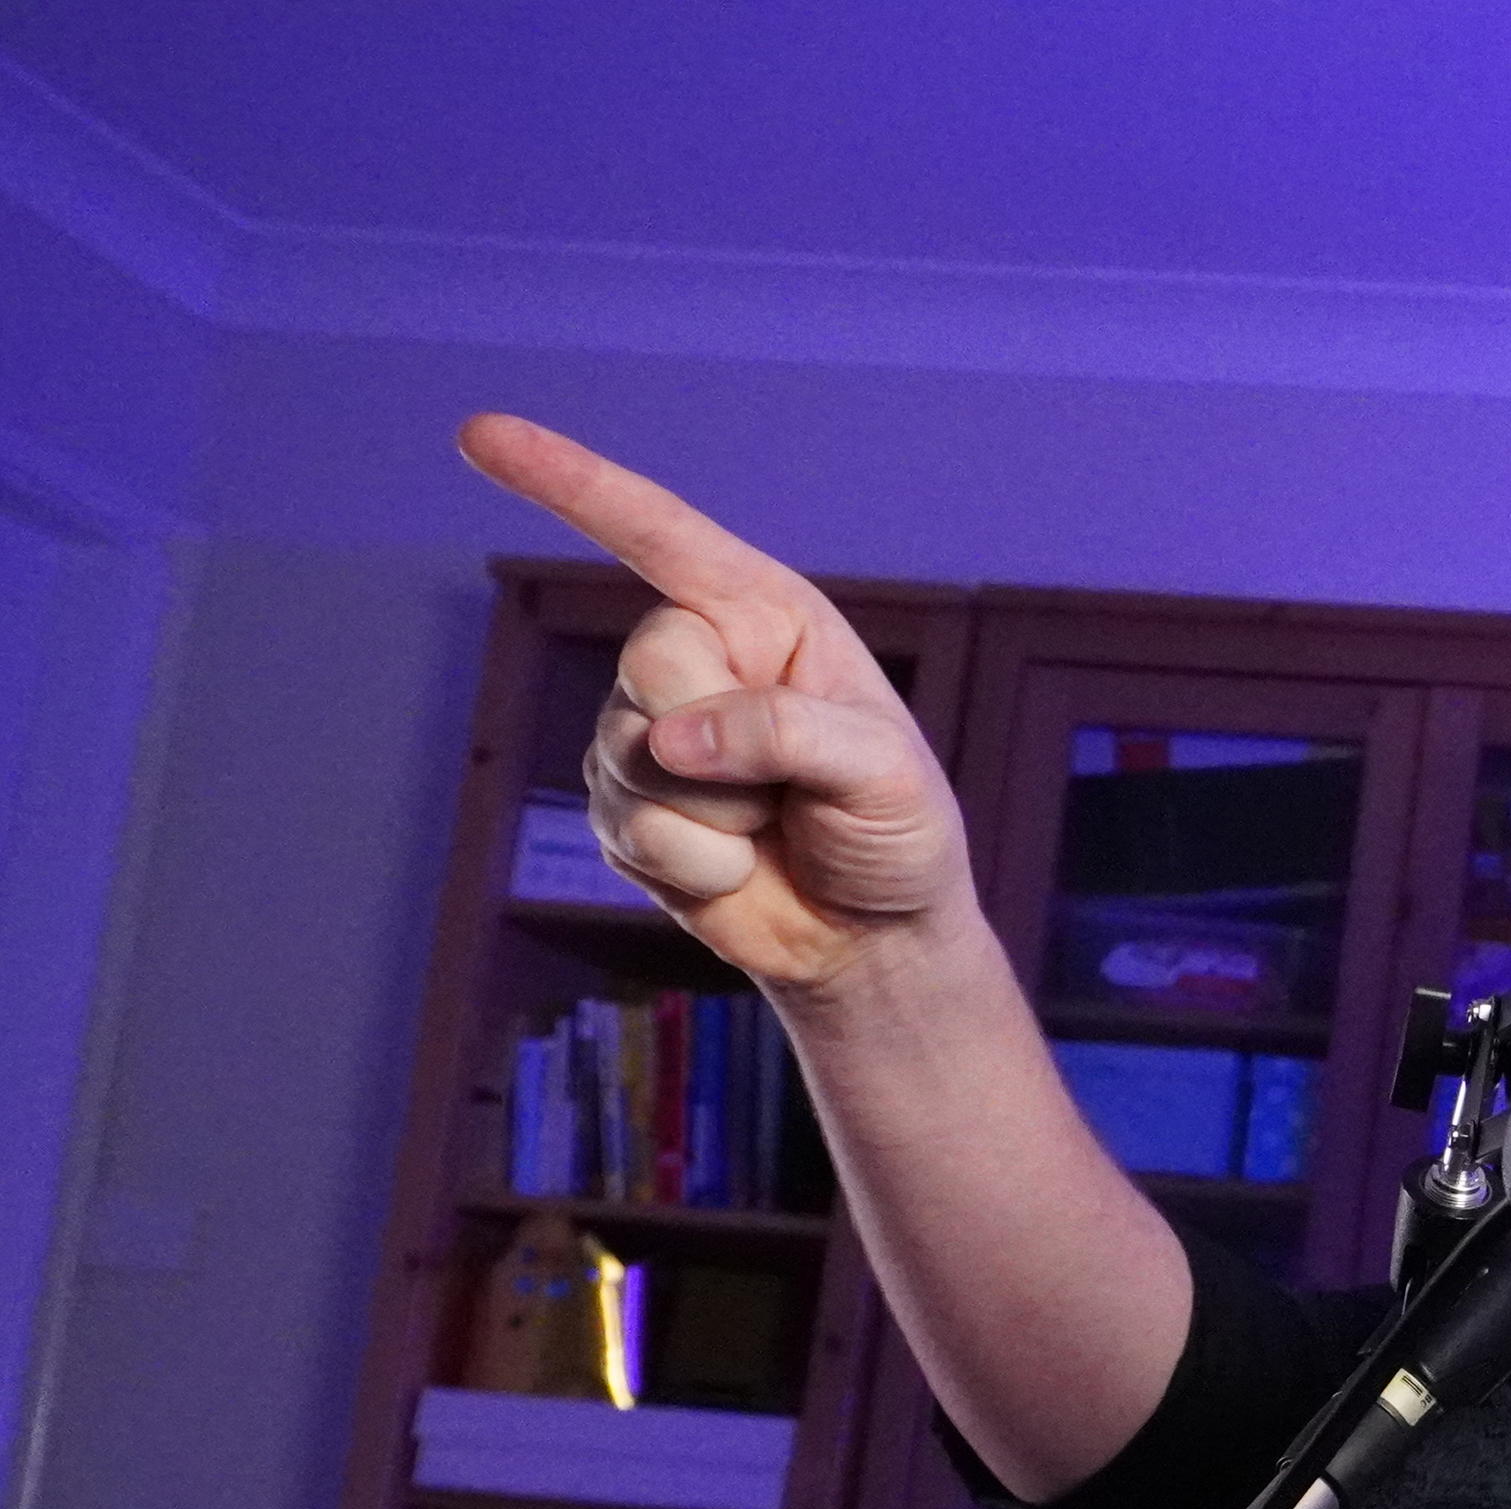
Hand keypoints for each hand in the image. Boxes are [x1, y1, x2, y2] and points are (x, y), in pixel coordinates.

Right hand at [455, 414, 977, 991]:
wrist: (875, 937)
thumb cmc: (899, 831)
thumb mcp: (882, 770)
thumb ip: (788, 732)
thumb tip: (671, 738)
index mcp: (766, 615)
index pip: (656, 533)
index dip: (569, 481)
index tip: (478, 434)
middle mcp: (699, 661)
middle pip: (650, 663)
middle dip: (720, 735)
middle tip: (788, 785)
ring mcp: (647, 736)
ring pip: (631, 757)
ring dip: (717, 814)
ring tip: (771, 825)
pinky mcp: (623, 810)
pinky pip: (631, 832)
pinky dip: (698, 866)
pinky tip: (737, 867)